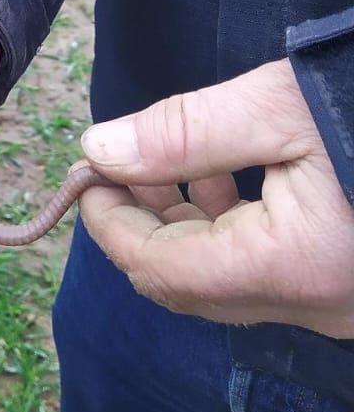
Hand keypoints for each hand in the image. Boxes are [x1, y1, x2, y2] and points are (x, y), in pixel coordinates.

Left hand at [79, 59, 353, 335]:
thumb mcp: (280, 107)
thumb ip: (185, 133)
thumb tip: (100, 151)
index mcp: (287, 269)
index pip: (159, 269)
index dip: (109, 223)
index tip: (84, 172)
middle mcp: (311, 304)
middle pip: (188, 282)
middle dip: (138, 224)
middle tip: (111, 166)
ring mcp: (334, 300)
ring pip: (225, 278)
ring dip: (181, 224)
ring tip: (157, 161)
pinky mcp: (347, 281)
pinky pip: (265, 268)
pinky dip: (227, 227)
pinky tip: (219, 173)